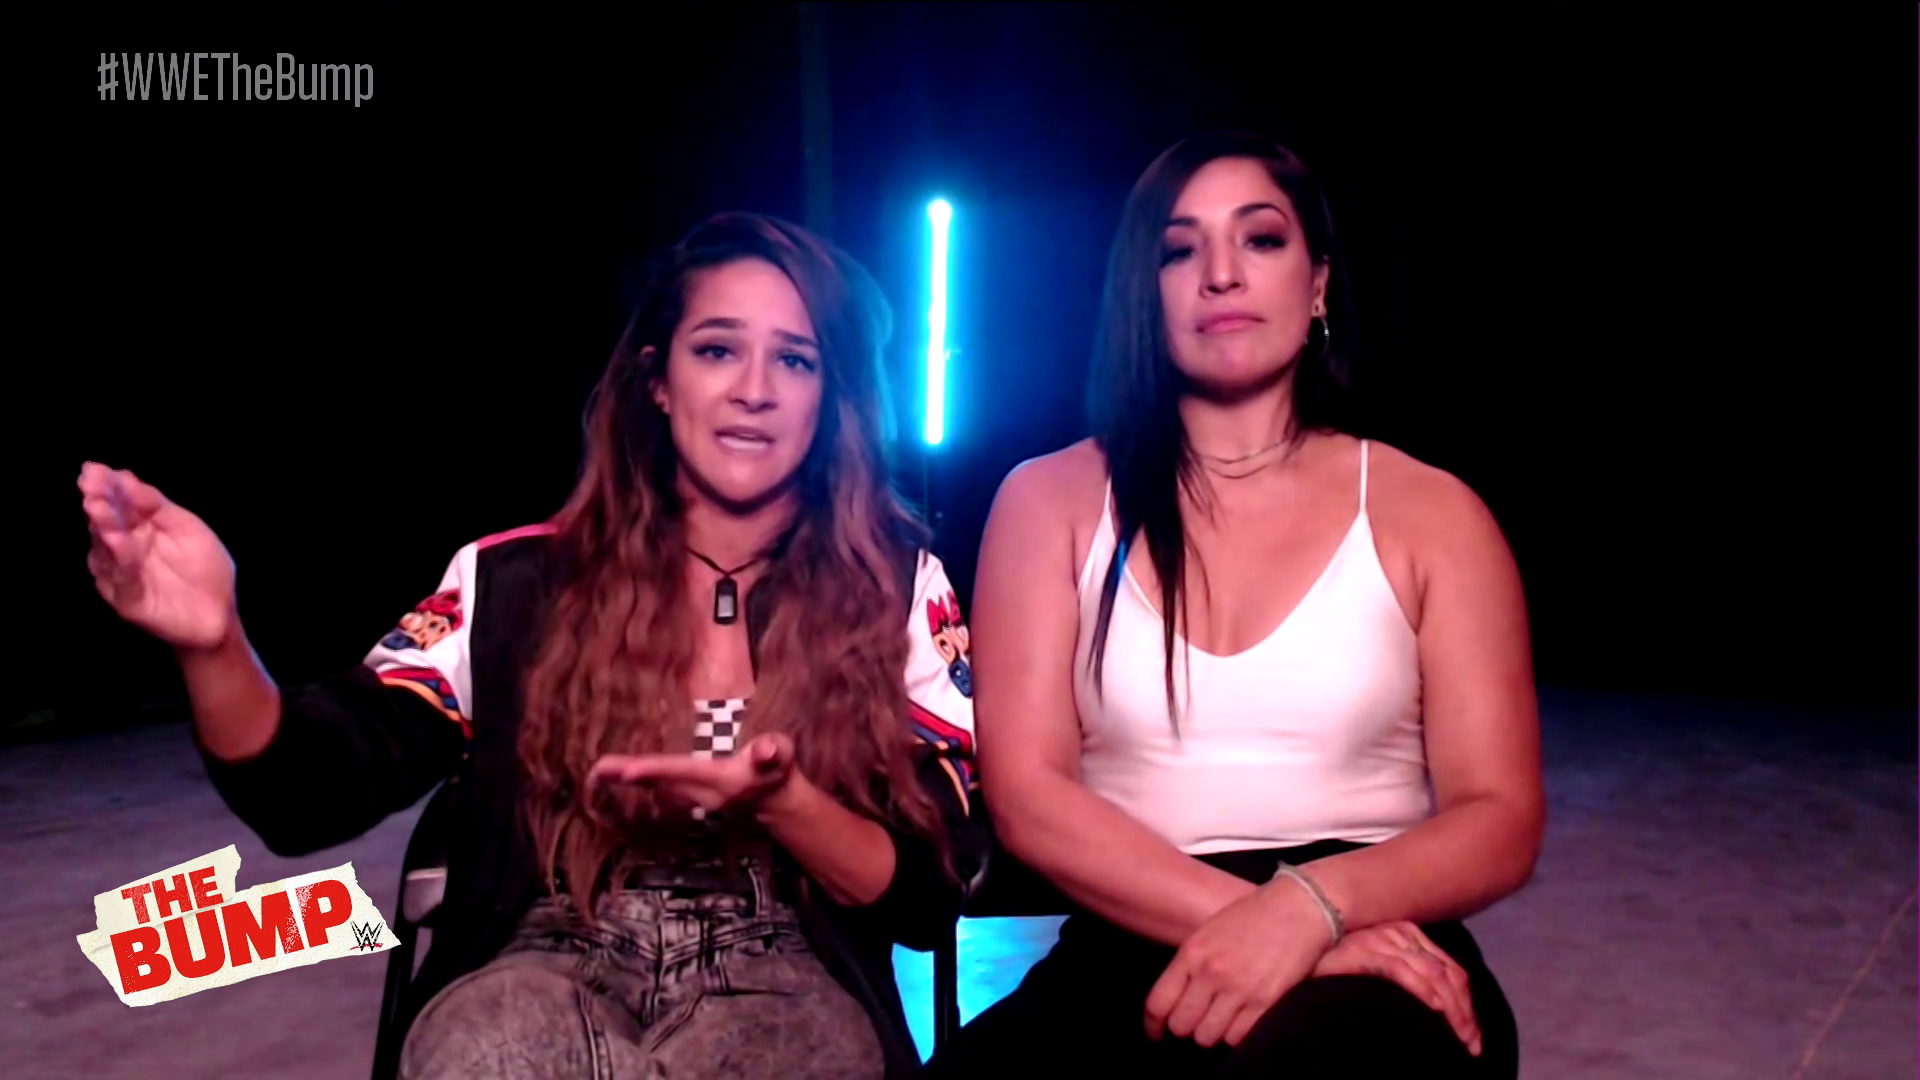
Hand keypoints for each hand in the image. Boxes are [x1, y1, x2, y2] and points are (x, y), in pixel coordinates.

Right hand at [78, 462, 237, 650]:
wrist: (218, 614)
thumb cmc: (205, 568)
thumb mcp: (187, 528)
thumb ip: (157, 506)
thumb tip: (125, 476)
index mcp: (138, 527)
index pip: (119, 502)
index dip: (107, 486)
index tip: (94, 468)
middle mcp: (122, 547)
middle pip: (107, 521)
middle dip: (98, 500)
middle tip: (89, 482)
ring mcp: (120, 572)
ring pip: (106, 547)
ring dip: (103, 525)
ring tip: (97, 505)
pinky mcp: (125, 598)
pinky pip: (120, 577)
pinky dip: (118, 558)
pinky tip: (116, 540)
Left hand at [589, 733, 796, 817]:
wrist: (776, 799)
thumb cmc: (777, 769)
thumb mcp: (782, 754)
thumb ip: (774, 750)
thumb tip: (766, 749)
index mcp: (720, 779)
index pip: (682, 772)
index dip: (654, 771)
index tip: (627, 771)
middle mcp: (702, 794)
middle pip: (660, 783)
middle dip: (629, 776)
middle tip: (598, 769)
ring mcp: (695, 799)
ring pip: (656, 787)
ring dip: (628, 778)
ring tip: (601, 770)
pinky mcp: (690, 797)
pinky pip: (659, 788)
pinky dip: (639, 779)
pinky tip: (620, 773)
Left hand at [1144, 873, 1334, 1048]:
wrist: (1299, 907)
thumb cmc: (1253, 916)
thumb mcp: (1210, 932)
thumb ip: (1191, 963)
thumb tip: (1176, 1000)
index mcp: (1192, 953)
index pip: (1157, 1003)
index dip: (1152, 1026)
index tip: (1156, 1035)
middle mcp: (1210, 973)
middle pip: (1181, 1026)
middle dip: (1187, 1029)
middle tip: (1197, 1024)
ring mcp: (1238, 989)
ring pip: (1208, 1037)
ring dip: (1213, 1034)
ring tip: (1221, 1022)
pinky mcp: (1265, 1002)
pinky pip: (1238, 1038)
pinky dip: (1236, 1036)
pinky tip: (1241, 1022)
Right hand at [1312, 921, 1480, 1055]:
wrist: (1297, 949)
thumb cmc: (1335, 965)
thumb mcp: (1377, 969)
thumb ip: (1402, 976)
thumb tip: (1435, 1007)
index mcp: (1408, 934)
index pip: (1450, 969)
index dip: (1466, 1004)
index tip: (1471, 1035)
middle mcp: (1401, 932)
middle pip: (1448, 974)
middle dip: (1465, 1013)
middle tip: (1472, 1046)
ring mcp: (1384, 939)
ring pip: (1434, 975)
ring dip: (1452, 1011)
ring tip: (1458, 1039)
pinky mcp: (1368, 950)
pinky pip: (1404, 972)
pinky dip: (1424, 992)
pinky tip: (1435, 1012)